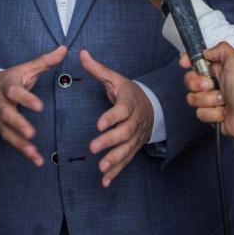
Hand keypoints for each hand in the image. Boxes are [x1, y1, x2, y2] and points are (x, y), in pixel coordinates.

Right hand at [0, 45, 67, 166]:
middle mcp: (2, 104)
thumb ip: (45, 61)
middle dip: (18, 124)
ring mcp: (0, 119)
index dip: (26, 99)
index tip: (39, 106)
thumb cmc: (11, 78)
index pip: (15, 92)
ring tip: (34, 154)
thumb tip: (65, 49)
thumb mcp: (26, 68)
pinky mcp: (2, 130)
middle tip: (30, 133)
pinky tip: (37, 161)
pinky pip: (12, 143)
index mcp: (8, 86)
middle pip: (7, 115)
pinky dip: (23, 152)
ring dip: (21, 144)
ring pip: (8, 133)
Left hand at [80, 50, 153, 186]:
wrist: (153, 105)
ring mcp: (135, 136)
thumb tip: (81, 53)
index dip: (111, 118)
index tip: (99, 124)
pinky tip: (104, 181)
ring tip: (101, 168)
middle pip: (124, 132)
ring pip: (127, 149)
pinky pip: (126, 160)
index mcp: (128, 103)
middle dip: (110, 141)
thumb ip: (97, 69)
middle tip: (93, 147)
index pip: (121, 111)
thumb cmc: (128, 92)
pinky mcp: (134, 147)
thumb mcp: (115, 79)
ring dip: (114, 159)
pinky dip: (116, 172)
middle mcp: (134, 121)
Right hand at [181, 42, 233, 141]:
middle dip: (199, 84)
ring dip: (209, 100)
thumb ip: (220, 49)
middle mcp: (212, 84)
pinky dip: (213, 113)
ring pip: (192, 98)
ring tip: (223, 101)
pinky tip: (224, 112)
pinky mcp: (210, 114)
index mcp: (217, 70)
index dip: (188, 62)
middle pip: (189, 81)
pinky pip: (199, 113)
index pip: (194, 62)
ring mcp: (210, 100)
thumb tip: (206, 52)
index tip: (185, 63)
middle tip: (212, 85)